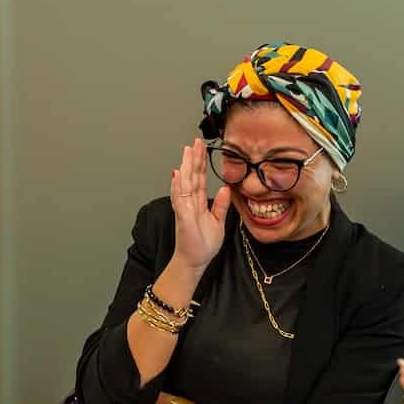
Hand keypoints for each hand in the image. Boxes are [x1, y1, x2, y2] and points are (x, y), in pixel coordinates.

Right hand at [168, 136, 232, 270]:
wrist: (195, 262)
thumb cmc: (202, 244)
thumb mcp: (218, 221)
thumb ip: (221, 205)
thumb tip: (225, 188)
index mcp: (198, 203)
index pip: (200, 178)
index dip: (201, 163)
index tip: (202, 148)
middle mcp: (189, 202)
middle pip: (191, 176)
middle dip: (193, 158)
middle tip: (196, 141)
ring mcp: (184, 208)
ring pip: (184, 183)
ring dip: (185, 166)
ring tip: (187, 151)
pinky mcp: (183, 217)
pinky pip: (180, 199)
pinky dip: (178, 187)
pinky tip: (178, 174)